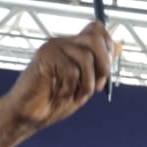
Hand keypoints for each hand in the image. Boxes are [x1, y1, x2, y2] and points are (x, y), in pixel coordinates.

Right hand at [0, 22, 115, 131]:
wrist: (27, 116)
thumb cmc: (53, 103)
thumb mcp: (84, 85)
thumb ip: (100, 67)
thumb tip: (119, 46)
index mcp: (72, 46)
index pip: (97, 30)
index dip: (108, 50)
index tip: (104, 76)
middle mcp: (63, 42)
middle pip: (96, 38)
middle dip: (104, 66)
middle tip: (98, 88)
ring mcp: (53, 47)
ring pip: (86, 57)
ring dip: (87, 84)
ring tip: (75, 96)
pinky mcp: (44, 56)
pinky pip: (71, 70)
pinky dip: (70, 89)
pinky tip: (59, 95)